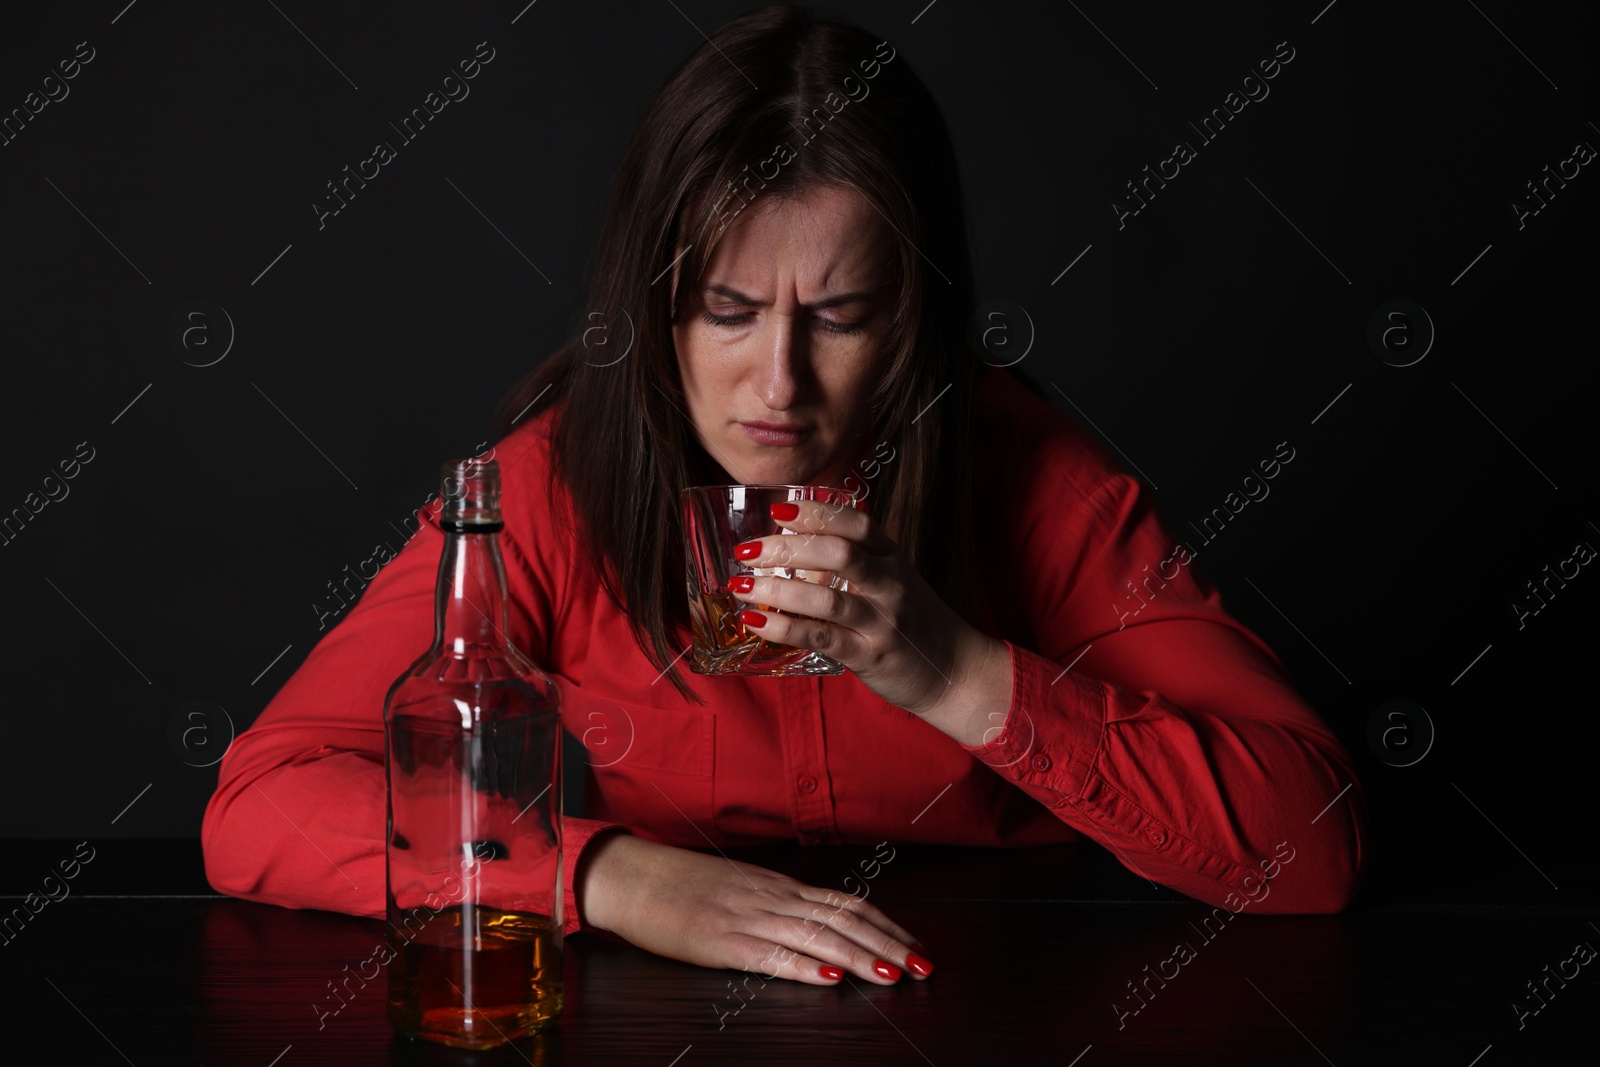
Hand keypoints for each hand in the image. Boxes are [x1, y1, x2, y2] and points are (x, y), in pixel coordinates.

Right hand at [577, 833, 932, 984]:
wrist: (633, 876)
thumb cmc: (682, 886)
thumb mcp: (740, 890)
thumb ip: (777, 906)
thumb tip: (819, 926)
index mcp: (778, 887)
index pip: (846, 903)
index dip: (886, 925)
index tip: (915, 946)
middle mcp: (771, 898)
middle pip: (842, 920)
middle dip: (887, 945)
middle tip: (923, 967)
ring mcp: (747, 918)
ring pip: (816, 936)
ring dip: (859, 957)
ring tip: (892, 976)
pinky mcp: (720, 942)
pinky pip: (769, 955)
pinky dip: (802, 966)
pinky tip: (828, 978)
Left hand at [728, 499, 1011, 741]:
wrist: (953, 670)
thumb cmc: (911, 621)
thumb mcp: (890, 580)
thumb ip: (850, 561)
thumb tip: (788, 545)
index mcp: (892, 557)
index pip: (856, 524)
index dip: (817, 514)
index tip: (779, 511)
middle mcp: (889, 584)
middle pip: (838, 554)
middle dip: (786, 550)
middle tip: (747, 552)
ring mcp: (881, 621)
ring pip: (826, 599)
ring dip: (777, 591)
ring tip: (741, 586)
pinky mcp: (870, 655)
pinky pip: (822, 638)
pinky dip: (784, 628)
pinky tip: (756, 621)